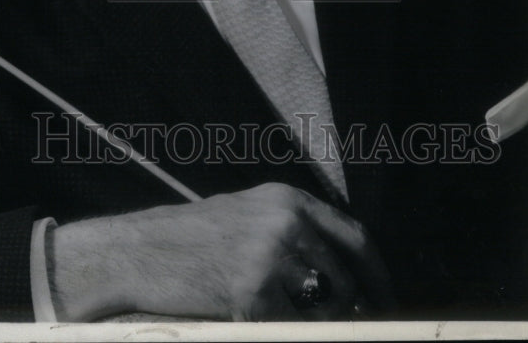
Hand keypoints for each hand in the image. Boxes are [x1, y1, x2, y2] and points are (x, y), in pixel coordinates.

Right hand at [51, 182, 393, 320]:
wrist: (141, 251)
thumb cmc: (192, 239)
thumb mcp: (248, 215)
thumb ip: (294, 234)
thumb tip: (342, 276)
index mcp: (287, 199)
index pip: (355, 235)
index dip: (377, 273)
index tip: (386, 299)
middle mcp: (285, 220)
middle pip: (345, 277)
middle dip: (351, 309)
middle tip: (346, 326)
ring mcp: (270, 254)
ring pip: (325, 305)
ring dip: (318, 323)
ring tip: (289, 316)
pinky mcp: (252, 290)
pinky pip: (292, 325)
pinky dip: (283, 328)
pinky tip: (255, 319)